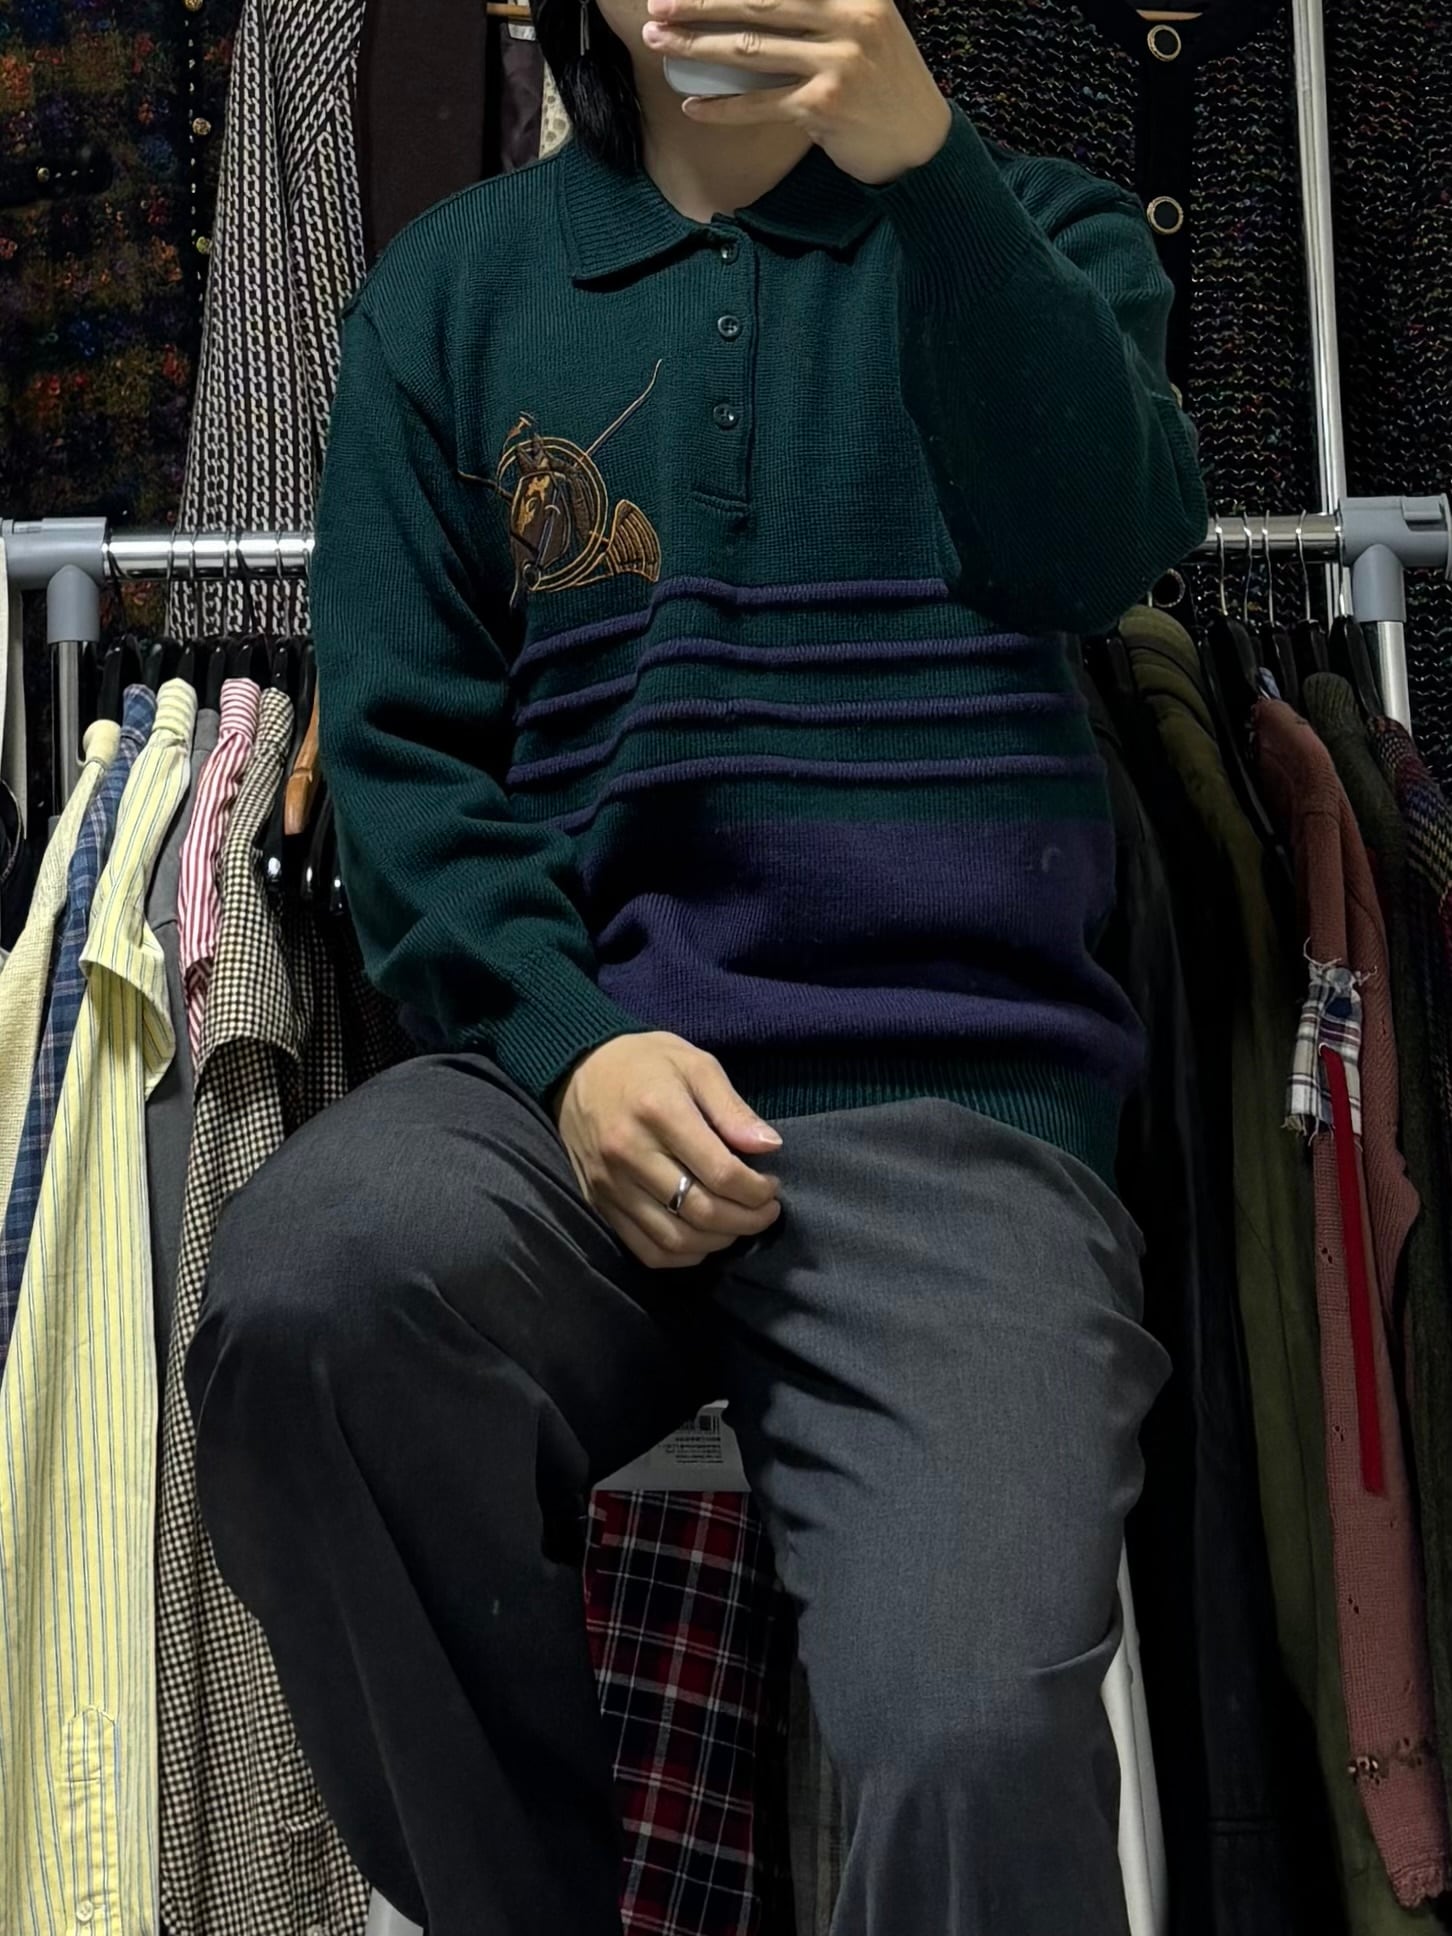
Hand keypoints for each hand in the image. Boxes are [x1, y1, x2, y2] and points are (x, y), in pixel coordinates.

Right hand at [554, 1032, 782, 1268]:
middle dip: (747, 1220)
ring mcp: (611, 1184)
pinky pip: (646, 1249)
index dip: (757, 1190)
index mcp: (659, 1112)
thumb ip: (733, 1109)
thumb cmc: (645, 1062)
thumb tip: (770, 1147)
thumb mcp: (696, 1065)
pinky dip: (682, 1255)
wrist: (577, 1070)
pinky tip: (703, 1239)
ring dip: (718, 1241)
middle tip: (766, 1211)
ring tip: (739, 1224)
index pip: (720, 1172)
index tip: (772, 1186)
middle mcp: (630, 1154)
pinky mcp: (599, 1202)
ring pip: (675, 1239)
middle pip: (700, 1211)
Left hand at [640, 0, 952, 184]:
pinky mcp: (824, 107)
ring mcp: (837, 63)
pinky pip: (761, 104)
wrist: (920, 140)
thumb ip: (823, 6)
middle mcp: (849, 17)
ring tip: (659, 42)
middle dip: (699, 2)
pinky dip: (723, 108)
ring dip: (696, 47)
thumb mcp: (866, 23)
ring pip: (750, 50)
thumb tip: (758, 3)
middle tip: (658, 3)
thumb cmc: (884, 81)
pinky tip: (692, 106)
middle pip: (756, 2)